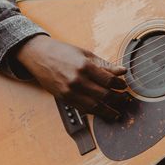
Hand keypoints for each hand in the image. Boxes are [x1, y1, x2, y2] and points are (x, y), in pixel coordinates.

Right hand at [13, 35, 129, 120]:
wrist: (39, 56)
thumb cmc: (63, 52)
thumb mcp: (86, 54)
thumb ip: (105, 65)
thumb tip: (122, 71)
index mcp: (85, 66)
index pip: (109, 80)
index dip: (120, 85)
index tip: (124, 86)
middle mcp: (78, 80)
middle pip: (104, 95)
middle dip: (117, 99)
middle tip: (124, 100)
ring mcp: (70, 91)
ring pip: (94, 106)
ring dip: (108, 111)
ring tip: (116, 112)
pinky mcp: (64, 98)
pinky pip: (83, 109)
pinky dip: (94, 112)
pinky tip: (101, 111)